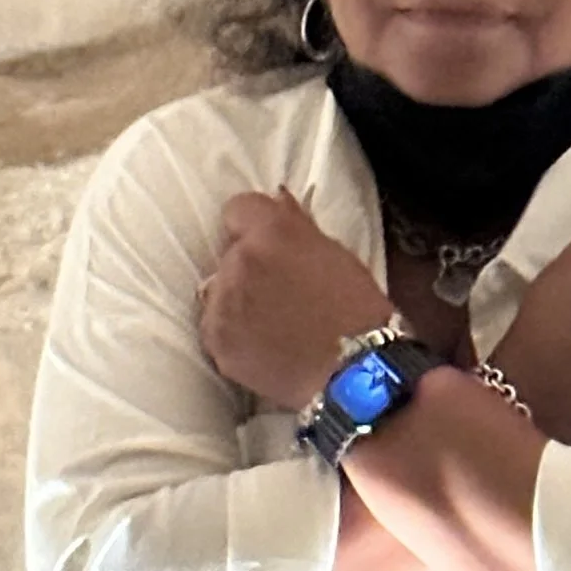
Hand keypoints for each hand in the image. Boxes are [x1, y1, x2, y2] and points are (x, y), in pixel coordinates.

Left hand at [199, 190, 392, 410]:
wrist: (353, 371)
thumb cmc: (356, 310)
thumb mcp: (335, 254)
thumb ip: (297, 226)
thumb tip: (277, 200)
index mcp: (271, 232)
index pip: (236, 209)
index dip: (252, 227)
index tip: (269, 246)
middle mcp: (239, 261)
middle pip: (228, 253)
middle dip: (248, 266)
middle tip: (278, 291)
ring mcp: (223, 302)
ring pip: (217, 291)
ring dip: (236, 300)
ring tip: (270, 324)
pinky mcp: (216, 340)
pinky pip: (214, 326)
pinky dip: (231, 333)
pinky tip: (260, 345)